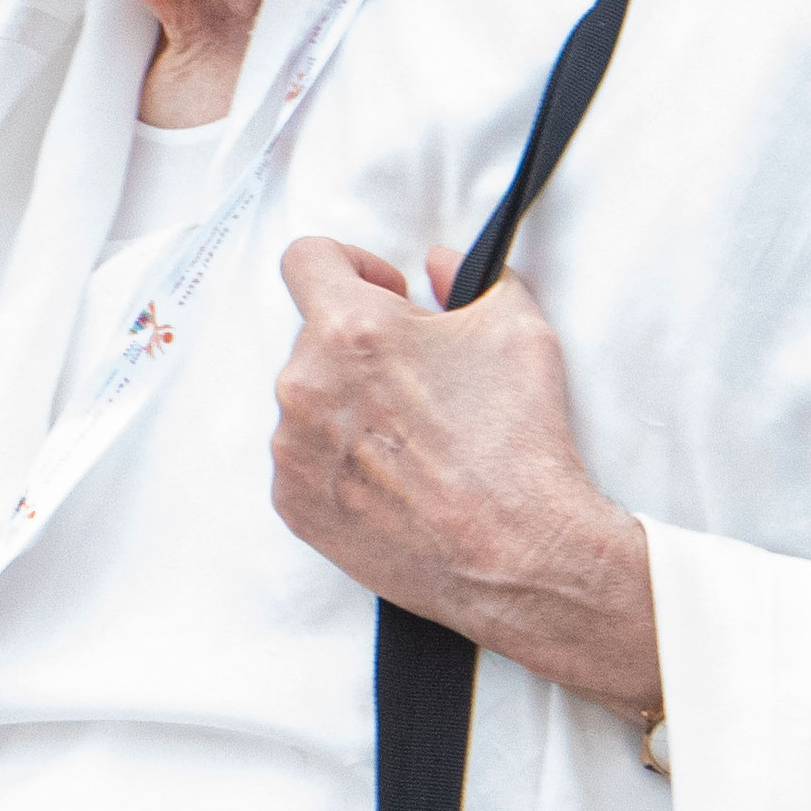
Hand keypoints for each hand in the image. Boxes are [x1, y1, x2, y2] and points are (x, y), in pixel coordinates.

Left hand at [269, 239, 660, 713]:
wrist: (517, 552)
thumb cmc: (518, 441)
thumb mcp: (516, 325)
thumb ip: (469, 274)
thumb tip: (437, 264)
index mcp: (349, 328)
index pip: (306, 258)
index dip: (351, 264)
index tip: (387, 295)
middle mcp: (303, 385)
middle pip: (314, 335)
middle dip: (361, 344)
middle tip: (420, 379)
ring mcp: (292, 450)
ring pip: (308, 400)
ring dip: (348, 404)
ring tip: (411, 439)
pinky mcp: (294, 505)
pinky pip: (303, 459)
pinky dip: (339, 460)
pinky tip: (393, 478)